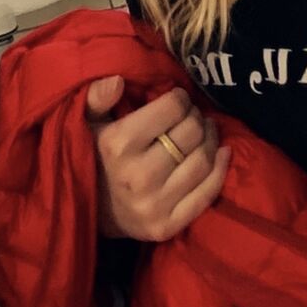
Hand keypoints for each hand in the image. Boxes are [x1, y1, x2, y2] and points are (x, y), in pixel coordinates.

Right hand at [85, 75, 230, 241]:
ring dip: (211, 139)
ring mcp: (154, 204)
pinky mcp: (167, 226)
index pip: (171, 109)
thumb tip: (117, 81)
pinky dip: (220, 168)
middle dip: (197, 117)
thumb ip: (95, 98)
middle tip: (193, 116)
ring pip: (203, 160)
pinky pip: (207, 193)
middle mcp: (138, 175)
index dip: (180, 99)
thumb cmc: (94, 159)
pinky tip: (221, 153)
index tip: (179, 99)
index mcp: (118, 145)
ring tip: (206, 131)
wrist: (91, 214)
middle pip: (192, 132)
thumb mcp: (85, 124)